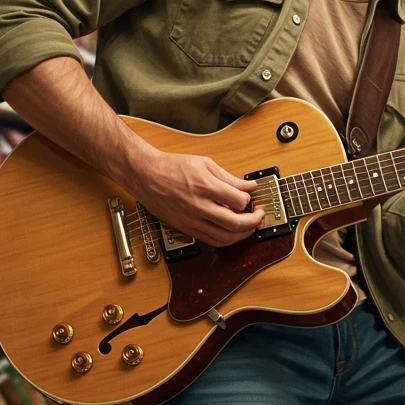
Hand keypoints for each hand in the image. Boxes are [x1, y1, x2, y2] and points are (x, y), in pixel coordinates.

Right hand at [129, 150, 264, 246]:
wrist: (146, 176)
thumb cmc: (173, 167)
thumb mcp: (205, 164)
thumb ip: (229, 178)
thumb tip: (249, 186)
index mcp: (206, 186)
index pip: (239, 201)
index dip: (250, 200)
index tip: (251, 196)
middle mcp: (199, 206)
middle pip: (236, 223)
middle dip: (253, 222)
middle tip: (258, 215)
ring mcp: (192, 220)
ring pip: (225, 238)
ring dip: (242, 234)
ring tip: (249, 227)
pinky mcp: (186, 229)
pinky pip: (211, 241)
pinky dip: (226, 240)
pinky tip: (231, 232)